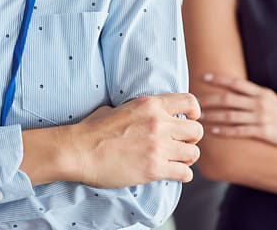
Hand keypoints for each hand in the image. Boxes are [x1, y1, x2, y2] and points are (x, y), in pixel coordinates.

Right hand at [60, 93, 202, 187]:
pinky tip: (173, 174)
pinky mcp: (155, 169)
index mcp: (150, 104)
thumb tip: (141, 114)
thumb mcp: (116, 108)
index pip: (189, 102)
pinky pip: (185, 173)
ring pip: (193, 153)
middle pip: (197, 130)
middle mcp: (159, 123)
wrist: (80, 151)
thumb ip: (137, 110)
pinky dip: (182, 175)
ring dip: (186, 158)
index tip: (189, 120)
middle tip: (179, 145)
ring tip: (175, 161)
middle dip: (191, 139)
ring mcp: (158, 147)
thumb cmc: (92, 130)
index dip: (194, 113)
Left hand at [198, 73, 276, 151]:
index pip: (235, 82)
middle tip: (195, 101)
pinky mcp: (263, 131)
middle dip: (209, 99)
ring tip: (200, 117)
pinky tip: (214, 131)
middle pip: (228, 98)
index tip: (203, 77)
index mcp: (261, 93)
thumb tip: (236, 92)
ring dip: (213, 116)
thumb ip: (255, 95)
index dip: (218, 79)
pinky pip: (239, 130)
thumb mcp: (272, 99)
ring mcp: (261, 117)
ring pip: (230, 115)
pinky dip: (224, 131)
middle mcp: (259, 103)